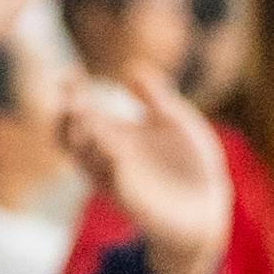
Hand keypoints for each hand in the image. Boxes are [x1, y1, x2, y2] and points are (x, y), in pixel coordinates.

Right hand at [55, 73, 232, 273]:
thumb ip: (156, 96)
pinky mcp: (130, 199)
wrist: (205, 205)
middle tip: (74, 99)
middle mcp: (107, 155)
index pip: (82, 111)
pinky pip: (112, 181)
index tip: (69, 73)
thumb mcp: (174, 120)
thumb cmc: (188, 162)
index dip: (71, 92)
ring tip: (85, 114)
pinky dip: (109, 164)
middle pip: (71, 135)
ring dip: (81, 137)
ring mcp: (115, 178)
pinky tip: (113, 148)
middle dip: (68, 116)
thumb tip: (133, 68)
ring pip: (83, 158)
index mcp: (115, 134)